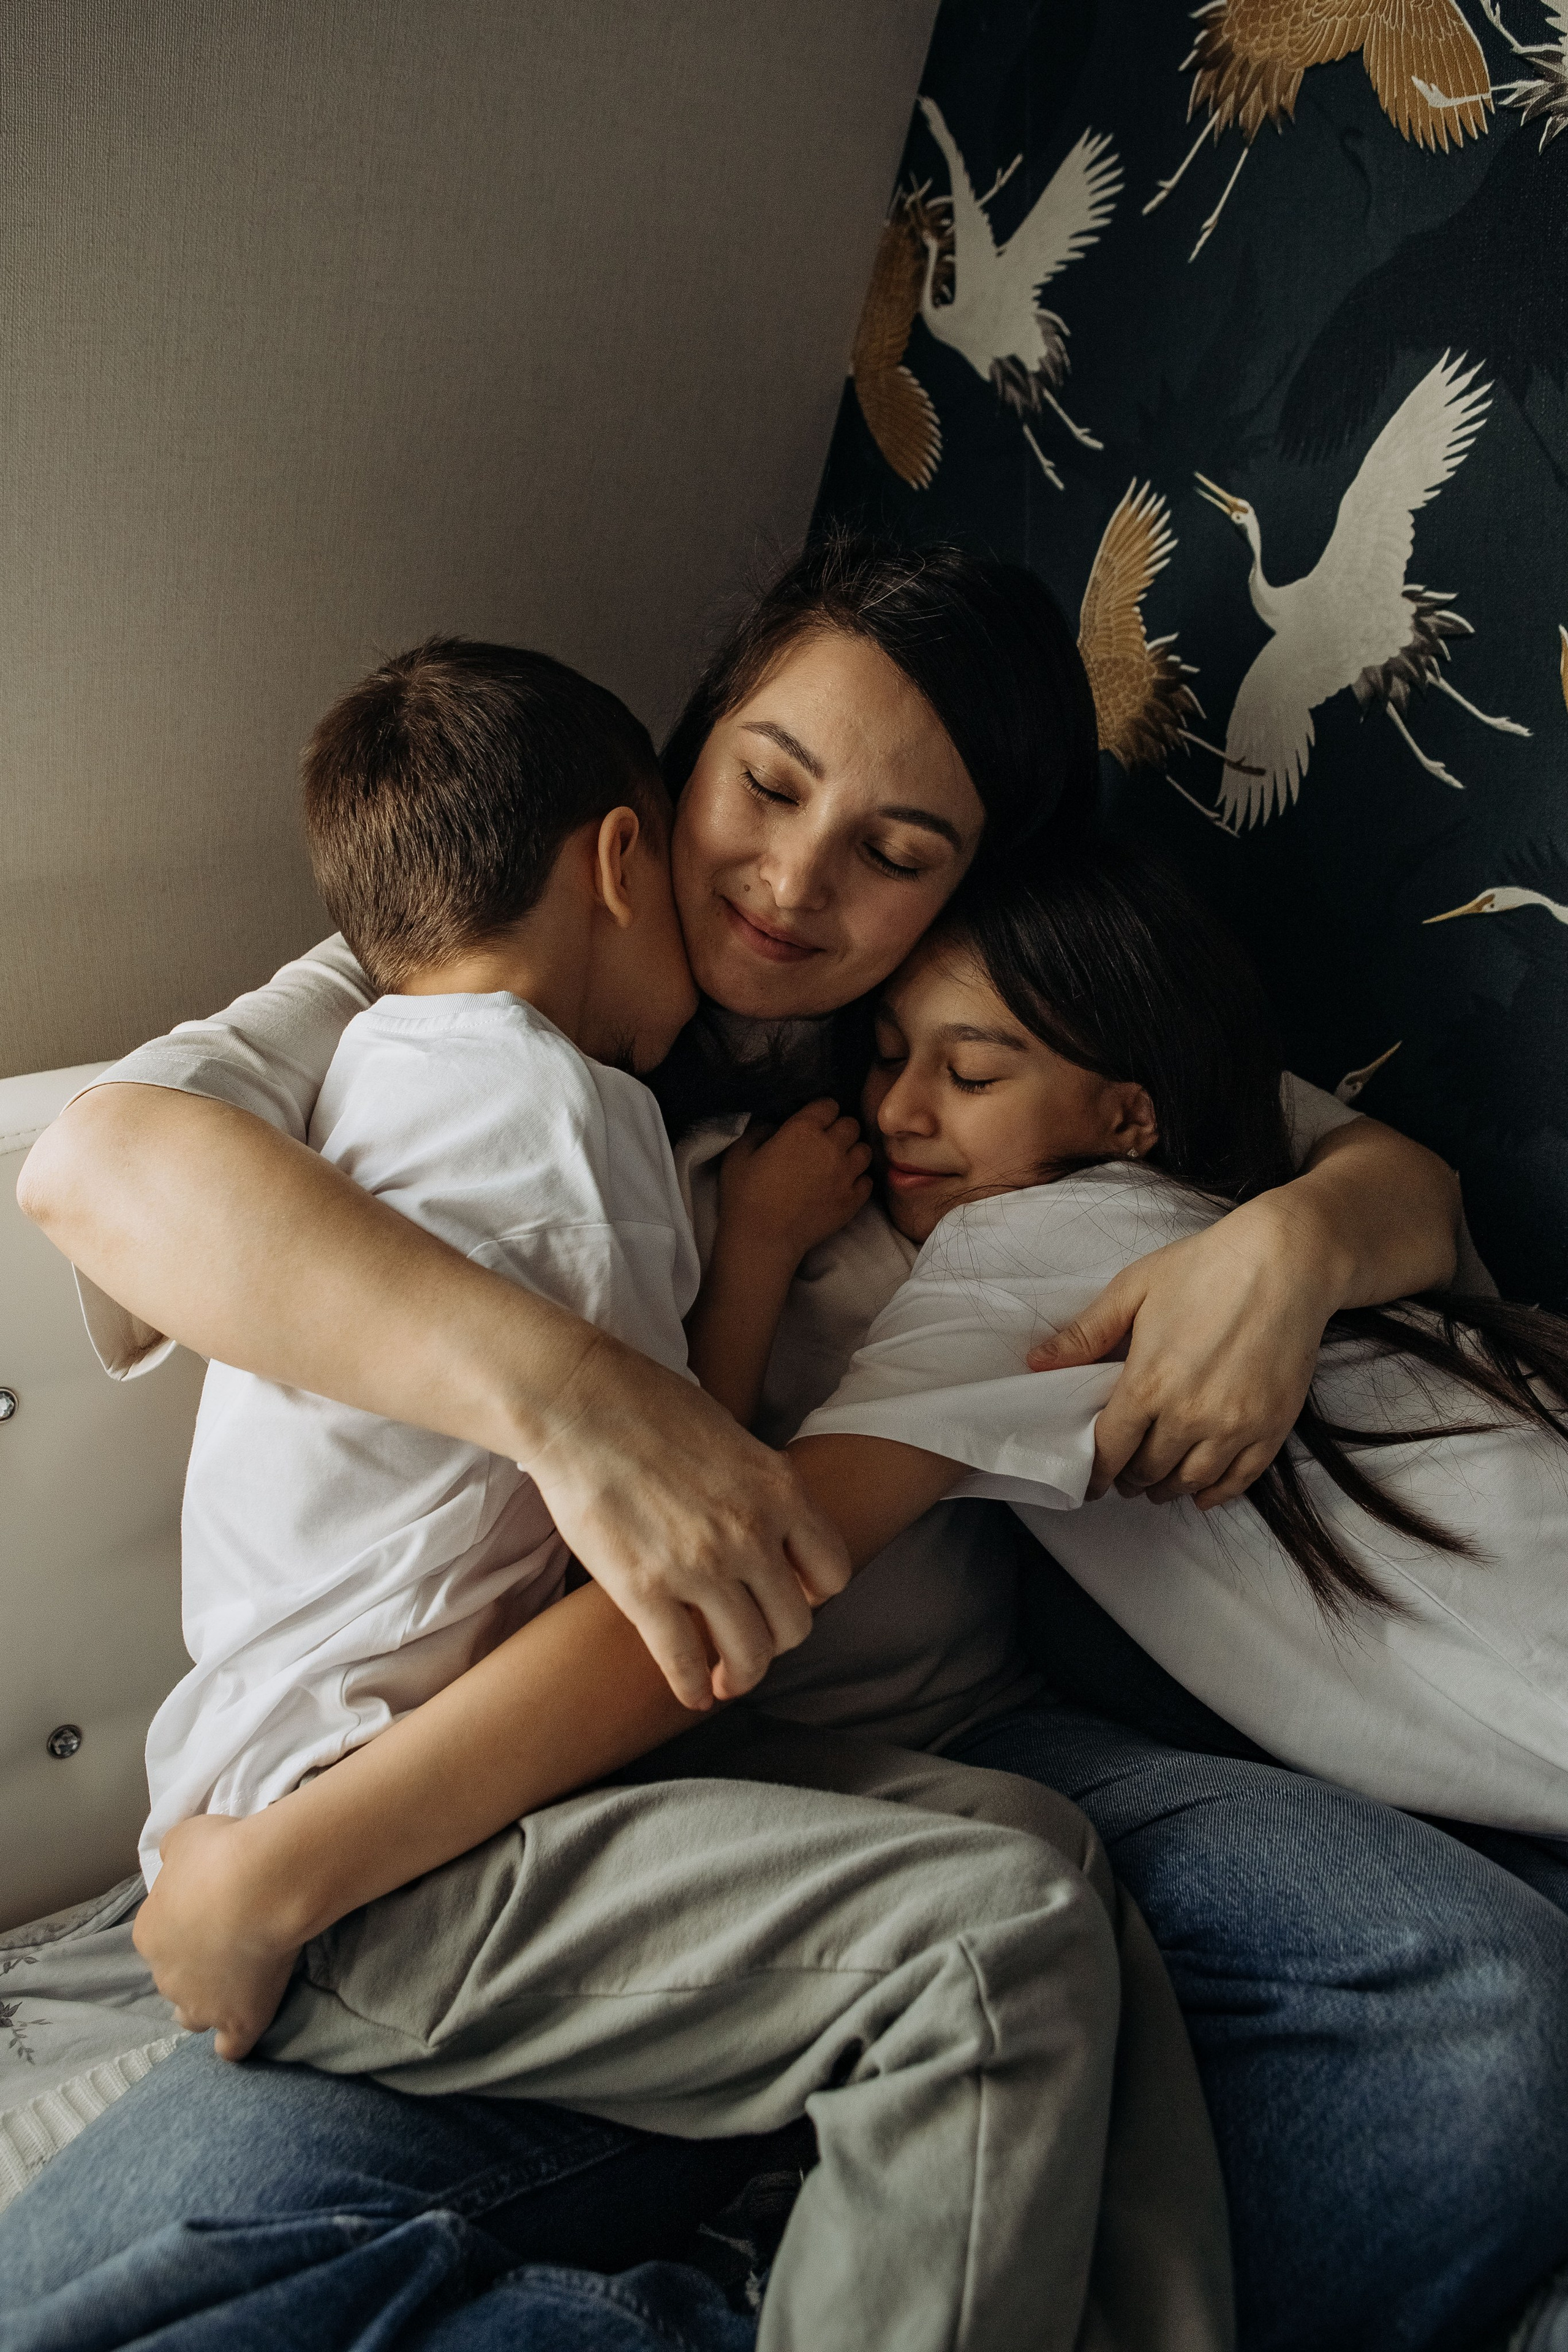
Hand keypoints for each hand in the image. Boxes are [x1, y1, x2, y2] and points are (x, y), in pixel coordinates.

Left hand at [132, 1813, 301, 2061]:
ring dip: (208, 2004)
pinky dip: (235, 2041)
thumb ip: (175, 1855)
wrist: (262, 1885)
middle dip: (196, 1963)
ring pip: (193, 2016)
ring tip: (237, 1983)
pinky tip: (247, 2026)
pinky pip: (231, 2048)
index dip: (186, 1924)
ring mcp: (200, 2005)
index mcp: (149, 1933)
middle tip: (232, 1937)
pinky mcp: (237, 2022)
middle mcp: (166, 1976)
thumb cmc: (221, 1854)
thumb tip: (176, 1861)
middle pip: (175, 1977)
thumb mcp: (185, 1838)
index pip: (159, 1937)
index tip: (214, 1907)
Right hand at [530, 1330, 851, 1706]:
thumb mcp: (735, 1437)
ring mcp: (699, 1567)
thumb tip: (774, 1530)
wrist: (578, 1402)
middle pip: (795, 1624)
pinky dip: (691, 1687)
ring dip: (741, 1674)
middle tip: (754, 1639)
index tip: (791, 1596)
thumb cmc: (650, 1407)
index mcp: (779, 1492)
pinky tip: (691, 1693)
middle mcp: (751, 1535)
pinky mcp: (643, 1590)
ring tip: (726, 1679)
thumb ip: (761, 1490)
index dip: (814, 1593)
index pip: (833, 1572)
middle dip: (777, 1639)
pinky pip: (683, 1661)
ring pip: (749, 1654)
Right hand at [716, 1100, 872, 1271]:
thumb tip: (774, 1125)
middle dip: (839, 1129)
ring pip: (864, 1151)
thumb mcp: (739, 1153)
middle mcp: (831, 1147)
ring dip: (852, 1153)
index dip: (821, 1111)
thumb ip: (758, 1130)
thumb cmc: (745, 1195)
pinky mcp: (853, 1200)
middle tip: (824, 1143)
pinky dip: (857, 1180)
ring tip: (837, 1163)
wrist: (763, 1239)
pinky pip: (867, 1180)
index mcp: (803, 1129)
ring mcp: (846, 1175)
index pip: (829, 1105)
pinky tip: (841, 1186)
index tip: (813, 1121)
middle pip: (851, 1125)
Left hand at [1027, 1194, 1336, 1508]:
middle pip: (1148, 1470)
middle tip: (1121, 1474)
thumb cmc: (1205, 1267)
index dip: (1094, 1471)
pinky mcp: (1273, 1426)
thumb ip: (1085, 1333)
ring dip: (1166, 1489)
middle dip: (1128, 1478)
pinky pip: (1240, 1479)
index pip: (1109, 1449)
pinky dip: (1215, 1494)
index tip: (1088, 1480)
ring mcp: (1236, 1425)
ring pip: (1190, 1481)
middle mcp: (1191, 1414)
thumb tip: (1037, 1363)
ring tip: (1154, 1485)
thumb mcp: (1134, 1289)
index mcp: (1149, 1383)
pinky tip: (1200, 1493)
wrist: (1286, 1261)